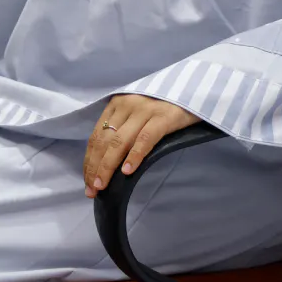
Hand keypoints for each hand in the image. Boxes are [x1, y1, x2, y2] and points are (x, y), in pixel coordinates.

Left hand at [82, 94, 198, 197]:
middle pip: (103, 141)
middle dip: (94, 168)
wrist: (194, 91)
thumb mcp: (138, 112)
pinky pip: (144, 139)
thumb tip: (108, 160)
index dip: (89, 160)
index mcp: (116, 104)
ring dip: (107, 167)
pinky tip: (127, 171)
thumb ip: (123, 128)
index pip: (96, 136)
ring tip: (102, 186)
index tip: (87, 180)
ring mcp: (144, 110)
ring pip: (118, 142)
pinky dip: (134, 156)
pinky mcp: (163, 118)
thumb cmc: (165, 106)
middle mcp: (126, 105)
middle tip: (91, 191)